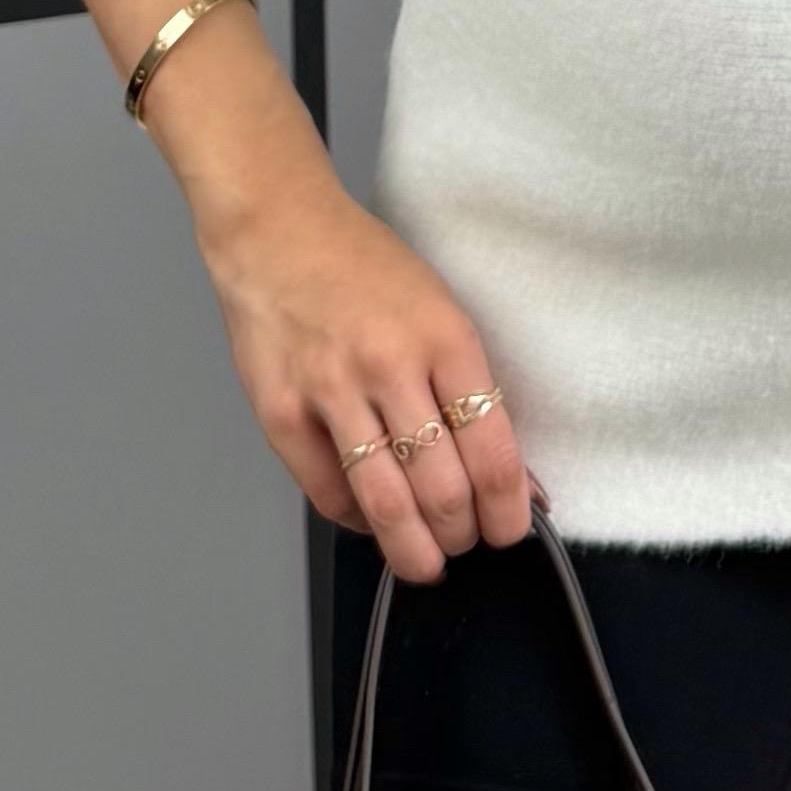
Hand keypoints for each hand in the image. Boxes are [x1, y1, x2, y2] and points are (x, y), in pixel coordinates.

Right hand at [196, 169, 531, 587]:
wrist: (278, 229)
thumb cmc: (367, 269)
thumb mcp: (439, 311)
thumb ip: (469, 389)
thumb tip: (509, 474)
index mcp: (446, 338)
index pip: (492, 451)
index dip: (509, 510)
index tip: (512, 528)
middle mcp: (391, 366)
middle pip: (442, 490)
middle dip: (462, 535)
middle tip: (465, 542)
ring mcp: (331, 391)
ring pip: (386, 504)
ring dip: (414, 550)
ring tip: (426, 560)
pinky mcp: (281, 412)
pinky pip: (328, 493)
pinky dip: (356, 521)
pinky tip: (370, 520)